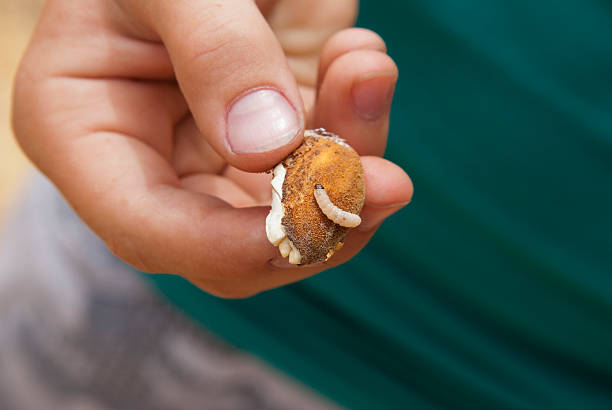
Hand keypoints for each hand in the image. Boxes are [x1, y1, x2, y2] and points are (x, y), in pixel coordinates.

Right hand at [13, 0, 412, 297]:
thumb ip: (214, 53)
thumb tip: (269, 145)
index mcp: (90, 138)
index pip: (150, 230)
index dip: (229, 247)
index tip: (310, 223)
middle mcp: (158, 162)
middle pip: (237, 243)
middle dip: (317, 220)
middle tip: (388, 184)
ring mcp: (224, 151)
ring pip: (299, 207)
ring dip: (354, 156)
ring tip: (365, 67)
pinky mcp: (282, 129)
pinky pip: (332, 155)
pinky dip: (362, 117)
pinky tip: (357, 53)